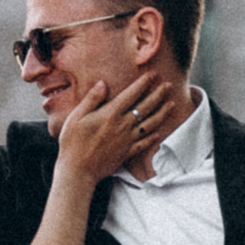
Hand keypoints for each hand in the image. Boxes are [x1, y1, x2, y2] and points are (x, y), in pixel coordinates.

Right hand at [55, 67, 184, 189]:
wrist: (78, 171)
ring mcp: (127, 140)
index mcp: (111, 114)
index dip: (143, 83)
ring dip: (162, 113)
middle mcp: (123, 125)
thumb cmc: (73, 143)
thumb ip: (91, 99)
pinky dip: (153, 137)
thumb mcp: (76, 117)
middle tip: (168, 85)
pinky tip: (159, 132)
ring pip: (150, 124)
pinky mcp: (127, 153)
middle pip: (145, 107)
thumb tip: (103, 83)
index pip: (131, 94)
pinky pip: (145, 143)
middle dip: (158, 94)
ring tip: (172, 104)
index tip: (152, 74)